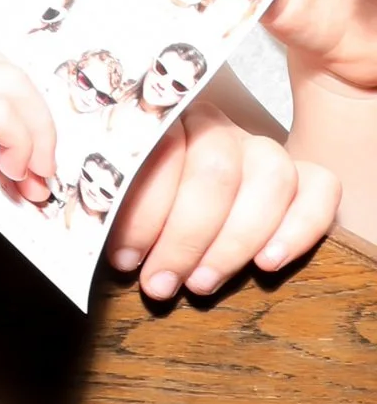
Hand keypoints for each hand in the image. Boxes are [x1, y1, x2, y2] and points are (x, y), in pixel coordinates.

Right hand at [0, 43, 57, 217]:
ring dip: (37, 135)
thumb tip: (4, 169)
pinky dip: (19, 142)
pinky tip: (11, 172)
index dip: (26, 115)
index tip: (33, 161)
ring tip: (32, 177)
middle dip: (42, 126)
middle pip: (14, 74)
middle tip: (44, 173)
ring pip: (14, 86)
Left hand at [106, 97, 338, 299]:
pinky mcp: (307, 175)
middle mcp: (217, 126)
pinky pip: (319, 188)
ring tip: (202, 284)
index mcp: (164, 120)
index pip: (159, 151)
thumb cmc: (146, 210)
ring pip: (270, 176)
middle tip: (161, 283)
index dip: (142, 210)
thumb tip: (85, 235)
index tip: (123, 259)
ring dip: (234, 239)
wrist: (201, 199)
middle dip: (186, 235)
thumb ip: (108, 207)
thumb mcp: (119, 200)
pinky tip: (267, 264)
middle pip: (215, 168)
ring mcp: (264, 148)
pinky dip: (297, 228)